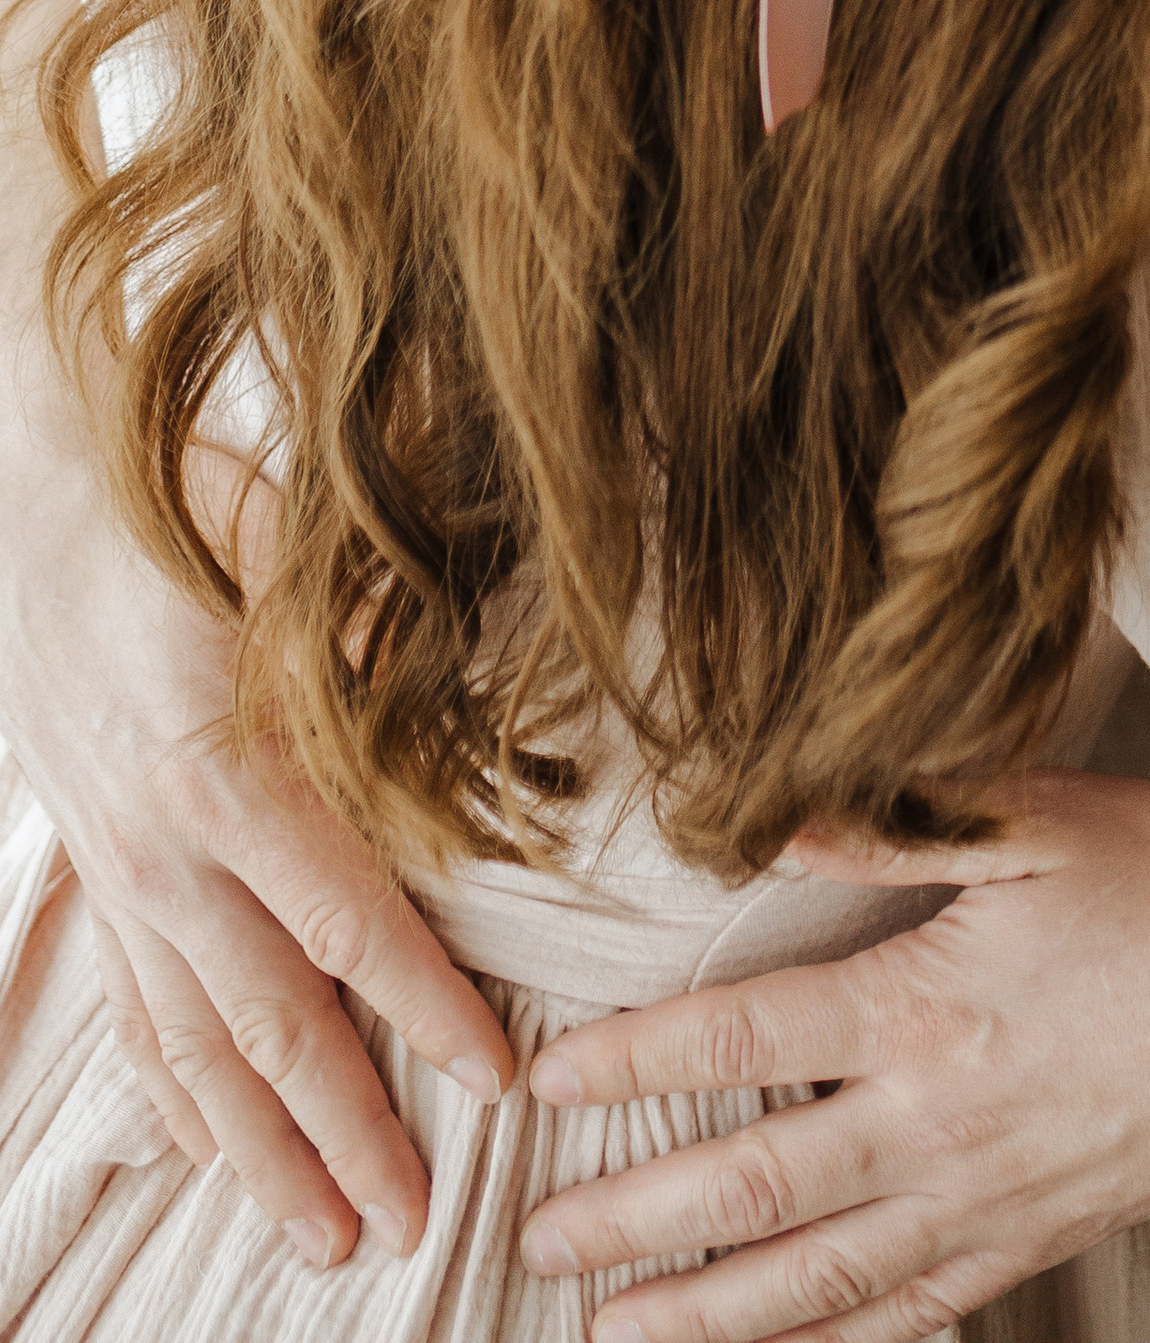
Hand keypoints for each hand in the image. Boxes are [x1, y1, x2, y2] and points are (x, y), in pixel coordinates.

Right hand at [0, 467, 517, 1264]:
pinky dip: (171, 1097)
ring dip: (260, 1153)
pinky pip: (133, 1010)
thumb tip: (509, 706)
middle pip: (269, 1023)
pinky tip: (206, 1157)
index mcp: (227, 775)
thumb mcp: (300, 559)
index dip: (424, 1009)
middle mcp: (164, 850)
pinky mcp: (93, 873)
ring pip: (194, 1046)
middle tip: (411, 1227)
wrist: (36, 500)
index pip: (346, 926)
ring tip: (321, 1242)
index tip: (496, 1079)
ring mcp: (119, 874)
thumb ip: (389, 648)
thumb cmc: (186, 509)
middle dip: (344, 1133)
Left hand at [516, 768, 1149, 1342]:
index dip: (633, 1065)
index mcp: (929, 1008)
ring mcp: (996, 1198)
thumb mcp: (1043, 818)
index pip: (741, 1046)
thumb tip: (770, 825)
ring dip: (711, 1316)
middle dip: (636, 1225)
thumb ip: (896, 824)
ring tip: (620, 1335)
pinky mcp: (1049, 1235)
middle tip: (541, 1243)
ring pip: (824, 1283)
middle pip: (756, 1194)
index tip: (549, 1084)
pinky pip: (921, 1312)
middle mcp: (945, 1125)